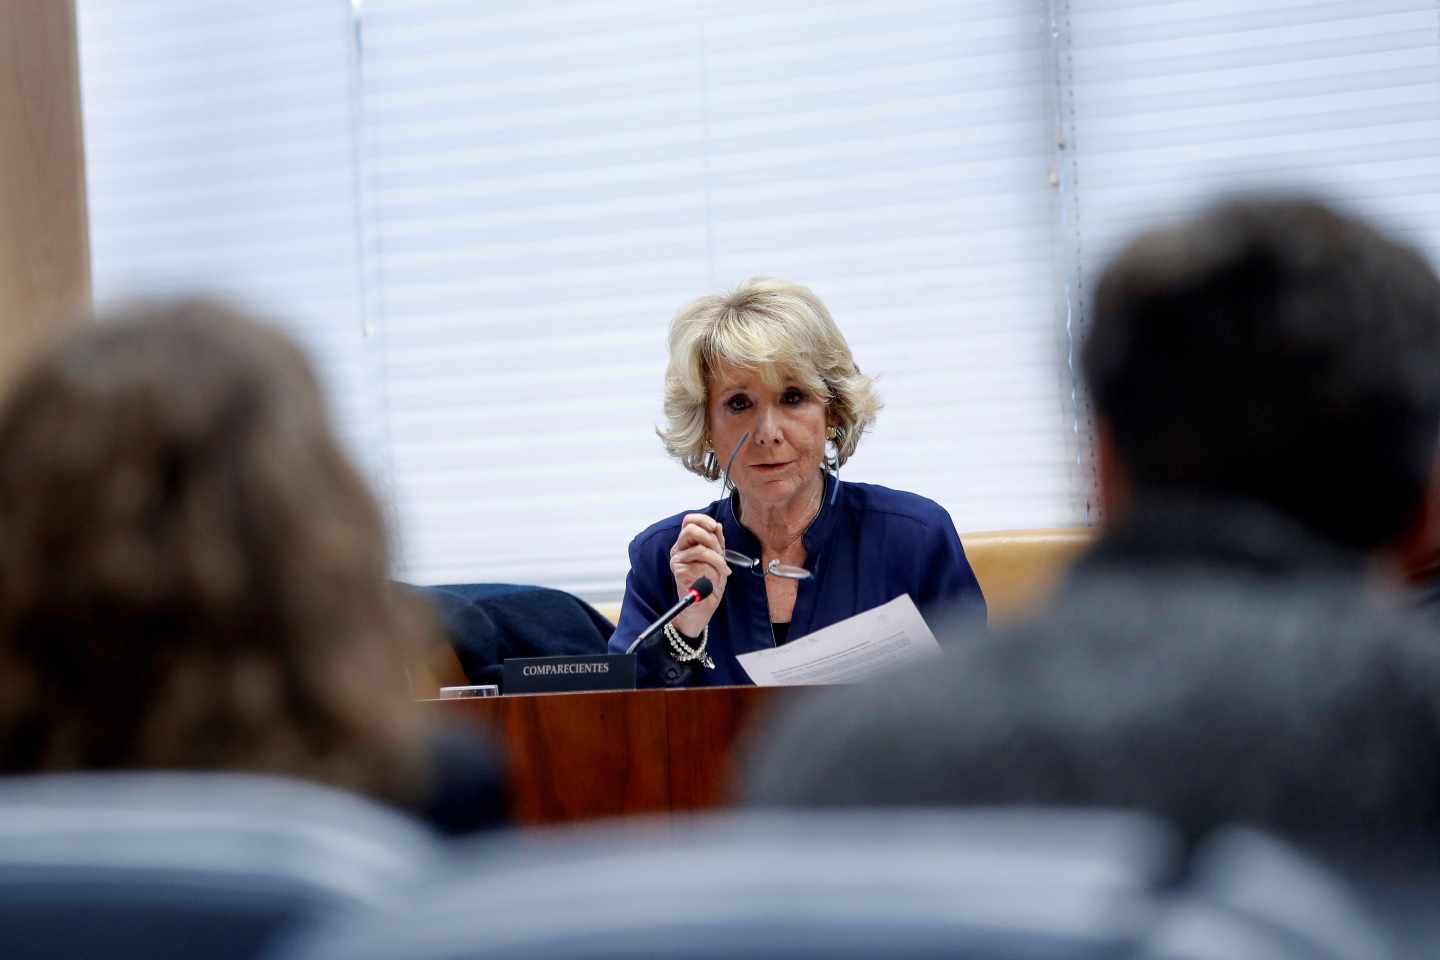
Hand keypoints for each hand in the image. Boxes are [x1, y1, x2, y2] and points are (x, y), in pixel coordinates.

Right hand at [669, 514, 727, 636]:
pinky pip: (702, 566)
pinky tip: (714, 581)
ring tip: (722, 570)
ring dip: (717, 560)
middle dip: (711, 539)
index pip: (689, 521)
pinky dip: (714, 572)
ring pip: (700, 549)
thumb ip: (716, 542)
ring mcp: (677, 561)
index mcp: (686, 543)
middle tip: (720, 552)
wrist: (701, 608)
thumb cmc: (708, 583)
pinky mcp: (679, 573)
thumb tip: (717, 525)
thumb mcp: (717, 558)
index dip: (703, 520)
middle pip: (690, 529)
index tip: (715, 527)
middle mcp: (678, 550)